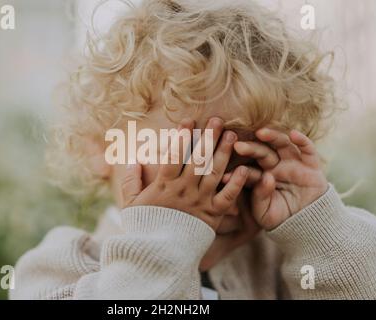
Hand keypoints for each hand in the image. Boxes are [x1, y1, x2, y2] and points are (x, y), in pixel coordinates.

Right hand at [120, 117, 249, 229]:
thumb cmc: (145, 228)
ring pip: (214, 172)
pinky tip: (245, 169)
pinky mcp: (213, 215)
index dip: (181, 137)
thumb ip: (130, 180)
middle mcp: (184, 190)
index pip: (173, 155)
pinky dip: (236, 184)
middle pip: (198, 159)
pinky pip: (227, 198)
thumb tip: (132, 159)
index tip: (188, 121)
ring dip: (224, 153)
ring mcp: (200, 202)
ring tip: (232, 135)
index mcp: (164, 185)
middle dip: (208, 138)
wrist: (159, 256)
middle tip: (218, 120)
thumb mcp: (130, 204)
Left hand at [231, 128, 327, 229]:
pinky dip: (303, 141)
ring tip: (261, 133)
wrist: (307, 223)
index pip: (248, 171)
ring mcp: (293, 163)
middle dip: (250, 149)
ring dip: (272, 137)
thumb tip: (266, 177)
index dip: (237, 173)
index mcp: (261, 177)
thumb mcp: (266, 212)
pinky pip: (308, 149)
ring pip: (282, 145)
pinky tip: (294, 134)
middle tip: (237, 146)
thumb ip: (261, 197)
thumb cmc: (281, 218)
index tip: (225, 176)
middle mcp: (275, 166)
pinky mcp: (311, 164)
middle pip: (262, 153)